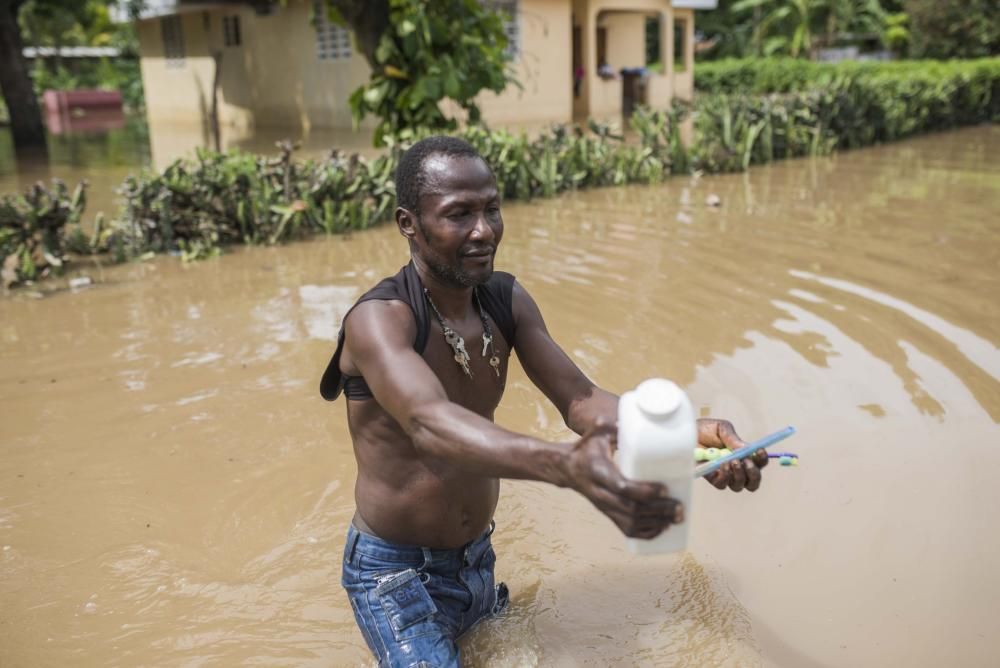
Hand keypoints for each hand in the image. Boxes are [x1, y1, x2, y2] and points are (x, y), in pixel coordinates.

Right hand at [563, 419, 682, 538]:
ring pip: (631, 523)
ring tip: (676, 518)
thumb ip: (614, 427)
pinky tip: (661, 528)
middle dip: (658, 511)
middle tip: (679, 507)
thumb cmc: (586, 448)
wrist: (567, 468)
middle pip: (631, 509)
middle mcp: (601, 493)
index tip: (665, 489)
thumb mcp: (597, 434)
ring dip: (655, 523)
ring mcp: (604, 507)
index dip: (645, 491)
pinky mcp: (607, 514)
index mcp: (598, 472)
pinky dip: (645, 533)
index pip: (622, 487)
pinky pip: (626, 530)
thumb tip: (636, 419)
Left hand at [697, 418, 766, 492]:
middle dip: (753, 473)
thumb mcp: (722, 429)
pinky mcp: (711, 478)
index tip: (759, 450)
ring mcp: (724, 475)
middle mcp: (736, 468)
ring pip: (738, 486)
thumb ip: (733, 439)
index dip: (762, 459)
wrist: (686, 432)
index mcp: (743, 455)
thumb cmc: (705, 430)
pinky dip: (725, 476)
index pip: (759, 463)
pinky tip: (722, 464)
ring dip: (739, 475)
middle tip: (746, 461)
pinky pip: (722, 484)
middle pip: (753, 482)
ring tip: (732, 461)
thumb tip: (747, 450)